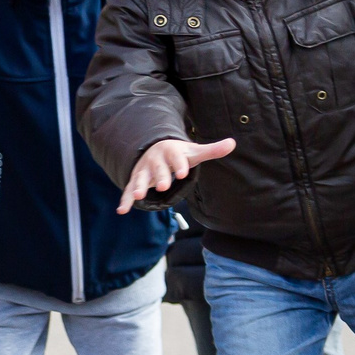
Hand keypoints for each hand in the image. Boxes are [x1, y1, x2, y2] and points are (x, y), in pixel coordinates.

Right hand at [115, 136, 234, 213]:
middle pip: (158, 168)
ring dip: (139, 187)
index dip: (179, 164)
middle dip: (160, 176)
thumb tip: (232, 143)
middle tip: (163, 186)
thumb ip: (212, 150)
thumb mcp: (194, 152)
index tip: (183, 173)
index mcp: (171, 151)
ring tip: (139, 197)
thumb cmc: (178, 155)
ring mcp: (144, 170)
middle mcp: (155, 160)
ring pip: (140, 178)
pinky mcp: (136, 180)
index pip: (176, 157)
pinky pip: (128, 190)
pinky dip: (125, 200)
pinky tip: (121, 211)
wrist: (156, 149)